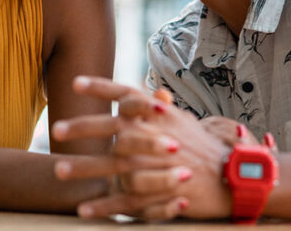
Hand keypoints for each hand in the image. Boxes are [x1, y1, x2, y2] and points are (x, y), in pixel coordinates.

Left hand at [53, 76, 233, 219]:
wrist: (233, 178)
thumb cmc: (206, 148)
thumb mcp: (185, 122)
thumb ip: (163, 109)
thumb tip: (151, 93)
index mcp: (161, 117)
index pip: (128, 94)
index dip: (102, 87)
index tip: (76, 82)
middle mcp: (156, 136)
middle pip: (113, 128)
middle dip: (83, 127)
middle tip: (56, 129)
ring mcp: (156, 166)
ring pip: (113, 165)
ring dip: (84, 168)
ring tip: (59, 170)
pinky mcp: (158, 194)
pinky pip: (125, 200)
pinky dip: (103, 205)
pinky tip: (83, 209)